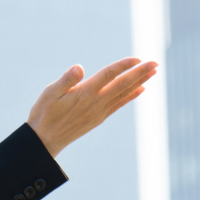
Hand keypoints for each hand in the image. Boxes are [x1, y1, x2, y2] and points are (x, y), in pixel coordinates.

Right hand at [25, 57, 157, 157]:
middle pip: (122, 84)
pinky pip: (118, 104)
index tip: (138, 58)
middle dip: (140, 73)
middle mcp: (96, 102)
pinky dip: (131, 96)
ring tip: (153, 72)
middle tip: (156, 62)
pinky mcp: (98, 118)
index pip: (109, 75)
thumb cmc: (43, 113)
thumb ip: (65, 80)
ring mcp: (99, 111)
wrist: (44, 141)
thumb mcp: (49, 93)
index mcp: (85, 93)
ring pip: (124, 94)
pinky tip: (141, 90)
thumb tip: (79, 68)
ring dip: (140, 82)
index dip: (124, 66)